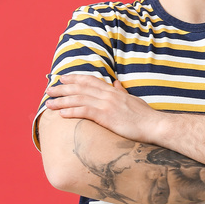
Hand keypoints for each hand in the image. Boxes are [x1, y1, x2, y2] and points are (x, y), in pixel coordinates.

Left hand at [45, 73, 160, 141]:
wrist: (155, 125)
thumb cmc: (146, 116)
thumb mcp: (133, 99)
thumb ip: (122, 91)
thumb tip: (116, 83)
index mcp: (113, 91)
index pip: (90, 80)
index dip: (74, 78)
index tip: (62, 78)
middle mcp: (108, 95)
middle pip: (80, 88)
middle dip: (62, 88)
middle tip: (48, 90)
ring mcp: (107, 105)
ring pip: (79, 99)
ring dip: (62, 101)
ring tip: (49, 104)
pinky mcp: (107, 117)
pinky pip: (85, 111)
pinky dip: (72, 111)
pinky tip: (61, 114)